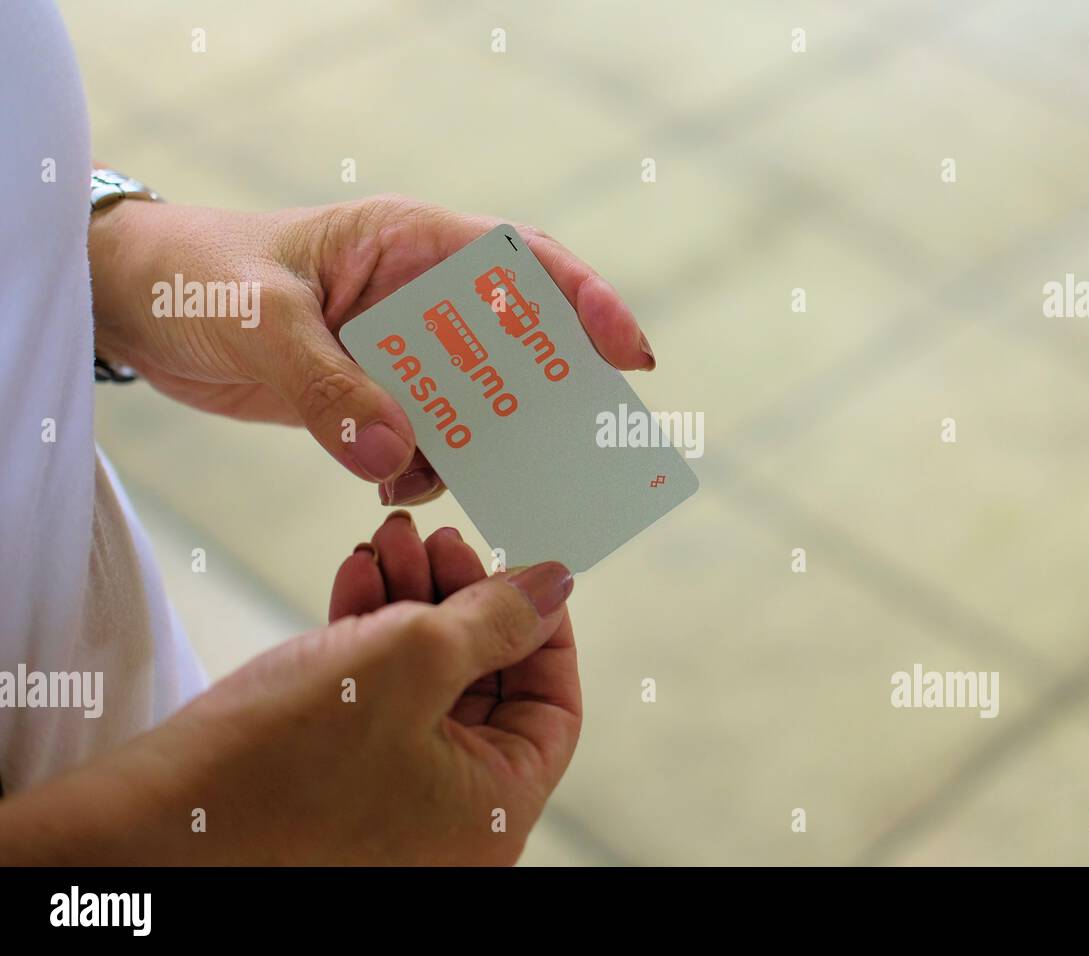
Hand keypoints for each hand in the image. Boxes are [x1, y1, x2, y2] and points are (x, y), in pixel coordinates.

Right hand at [0, 528, 578, 864]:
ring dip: (409, 603)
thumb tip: (557, 586)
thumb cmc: (282, 757)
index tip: (515, 565)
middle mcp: (449, 819)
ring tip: (383, 541)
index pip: (554, 707)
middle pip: (485, 685)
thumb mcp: (412, 660)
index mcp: (492, 812)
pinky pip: (374, 699)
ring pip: (425, 682)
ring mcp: (389, 803)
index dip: (540, 627)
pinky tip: (352, 579)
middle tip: (433, 538)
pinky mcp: (334, 781)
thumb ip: (498, 618)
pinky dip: (368, 636)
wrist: (144, 826)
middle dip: (460, 597)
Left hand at [89, 194, 654, 503]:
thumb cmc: (195, 277)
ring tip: (472, 482)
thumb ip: (328, 386)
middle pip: (517, 337)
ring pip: (476, 400)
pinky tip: (394, 490)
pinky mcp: (372, 396)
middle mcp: (418, 295)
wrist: (131, 307)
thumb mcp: (259, 320)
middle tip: (583, 445)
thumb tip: (399, 458)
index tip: (628, 354)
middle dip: (552, 391)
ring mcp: (398, 350)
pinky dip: (425, 470)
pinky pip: (426, 439)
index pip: (519, 260)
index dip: (584, 301)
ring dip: (483, 446)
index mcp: (408, 242)